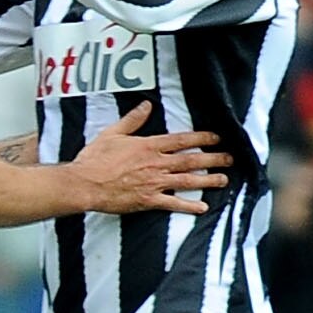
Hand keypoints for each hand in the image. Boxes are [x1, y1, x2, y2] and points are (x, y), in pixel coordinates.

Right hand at [67, 102, 230, 214]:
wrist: (84, 183)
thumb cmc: (94, 159)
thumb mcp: (111, 134)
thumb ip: (132, 120)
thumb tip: (146, 106)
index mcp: (148, 146)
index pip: (182, 140)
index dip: (201, 138)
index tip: (216, 138)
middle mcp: (156, 164)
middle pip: (191, 160)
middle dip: (213, 159)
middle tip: (229, 159)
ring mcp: (154, 183)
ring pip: (188, 181)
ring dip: (208, 180)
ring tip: (223, 180)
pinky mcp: (148, 200)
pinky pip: (173, 203)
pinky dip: (188, 206)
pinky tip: (202, 207)